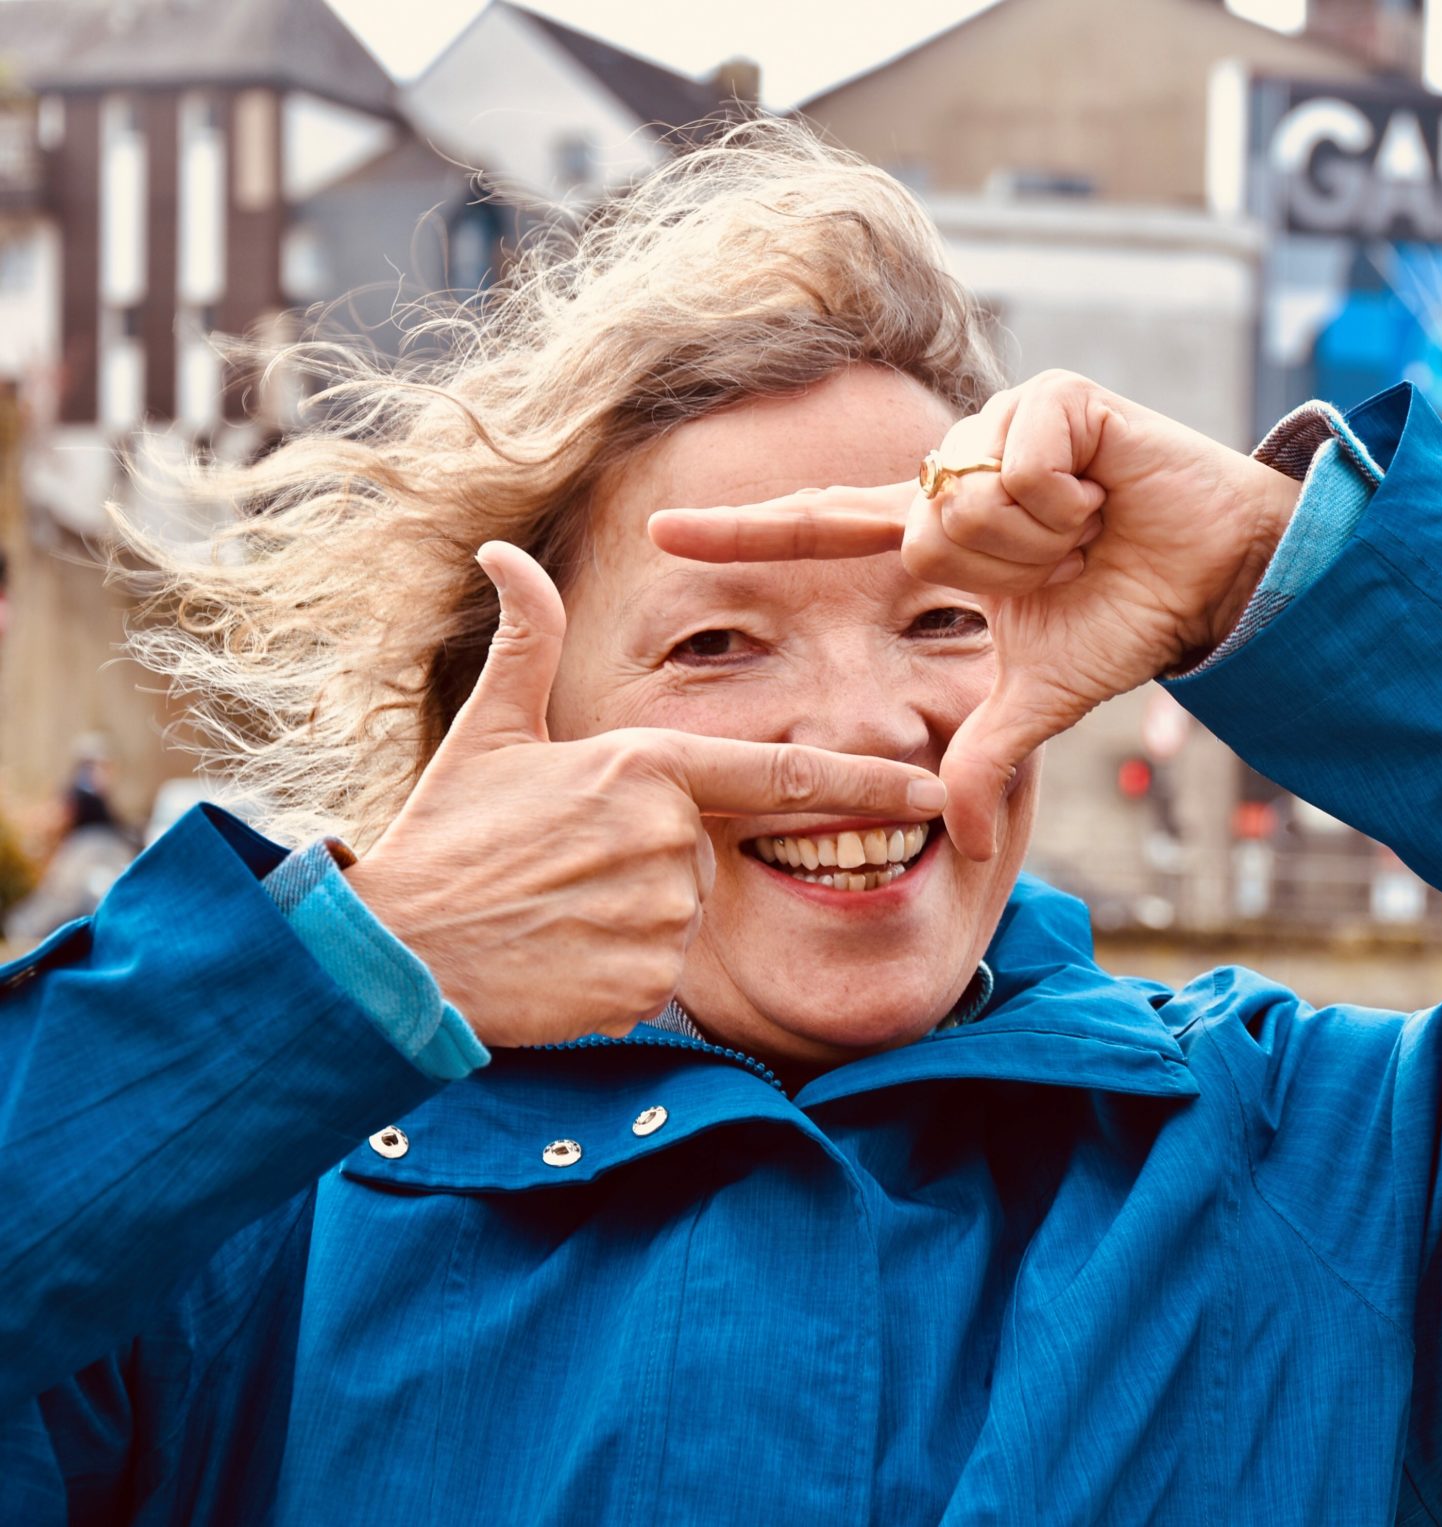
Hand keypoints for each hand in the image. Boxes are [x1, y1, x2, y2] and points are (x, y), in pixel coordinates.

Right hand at [344, 542, 946, 1047]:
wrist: (397, 949)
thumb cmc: (445, 835)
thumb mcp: (490, 731)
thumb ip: (525, 642)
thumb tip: (503, 553)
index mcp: (647, 767)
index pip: (785, 773)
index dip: (868, 781)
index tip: (933, 786)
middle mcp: (668, 838)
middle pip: (706, 855)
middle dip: (652, 864)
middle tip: (566, 871)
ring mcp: (662, 914)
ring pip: (682, 916)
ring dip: (631, 917)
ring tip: (554, 911)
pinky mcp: (648, 982)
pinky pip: (657, 974)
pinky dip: (615, 971)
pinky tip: (558, 958)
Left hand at [647, 370, 1300, 860]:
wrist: (1216, 574)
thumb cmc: (1127, 617)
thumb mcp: (1040, 697)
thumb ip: (985, 757)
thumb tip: (959, 841)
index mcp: (936, 538)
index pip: (824, 529)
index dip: (747, 533)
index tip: (660, 535)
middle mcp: (952, 476)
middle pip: (916, 532)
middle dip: (1000, 568)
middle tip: (1066, 563)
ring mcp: (998, 429)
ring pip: (963, 498)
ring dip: (1038, 534)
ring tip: (1090, 526)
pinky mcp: (1051, 397)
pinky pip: (1018, 455)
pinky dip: (1067, 490)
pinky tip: (1104, 491)